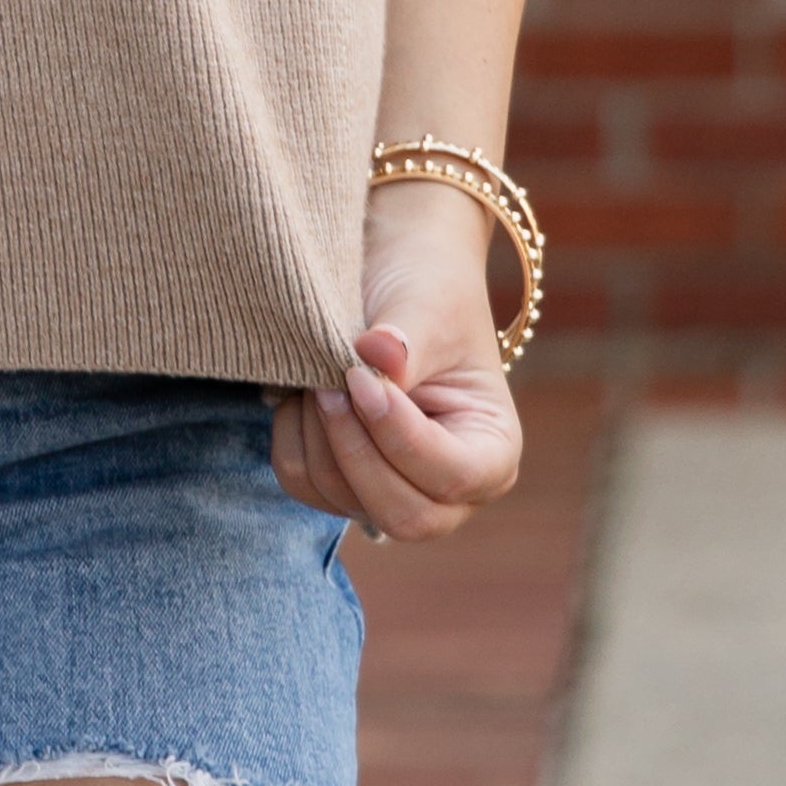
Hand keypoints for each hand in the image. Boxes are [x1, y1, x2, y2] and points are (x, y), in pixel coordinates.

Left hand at [270, 178, 523, 544]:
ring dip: (316, 432)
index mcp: (493, 452)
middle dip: (351, 446)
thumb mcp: (428, 307)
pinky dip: (292, 436)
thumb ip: (406, 340)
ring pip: (339, 498)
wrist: (394, 271)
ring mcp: (394, 493)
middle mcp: (451, 491)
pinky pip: (301, 482)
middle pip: (399, 514)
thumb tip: (378, 355)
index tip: (358, 373)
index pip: (449, 476)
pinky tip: (306, 392)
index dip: (396, 434)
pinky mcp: (343, 484)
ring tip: (321, 373)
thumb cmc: (427, 290)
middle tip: (329, 381)